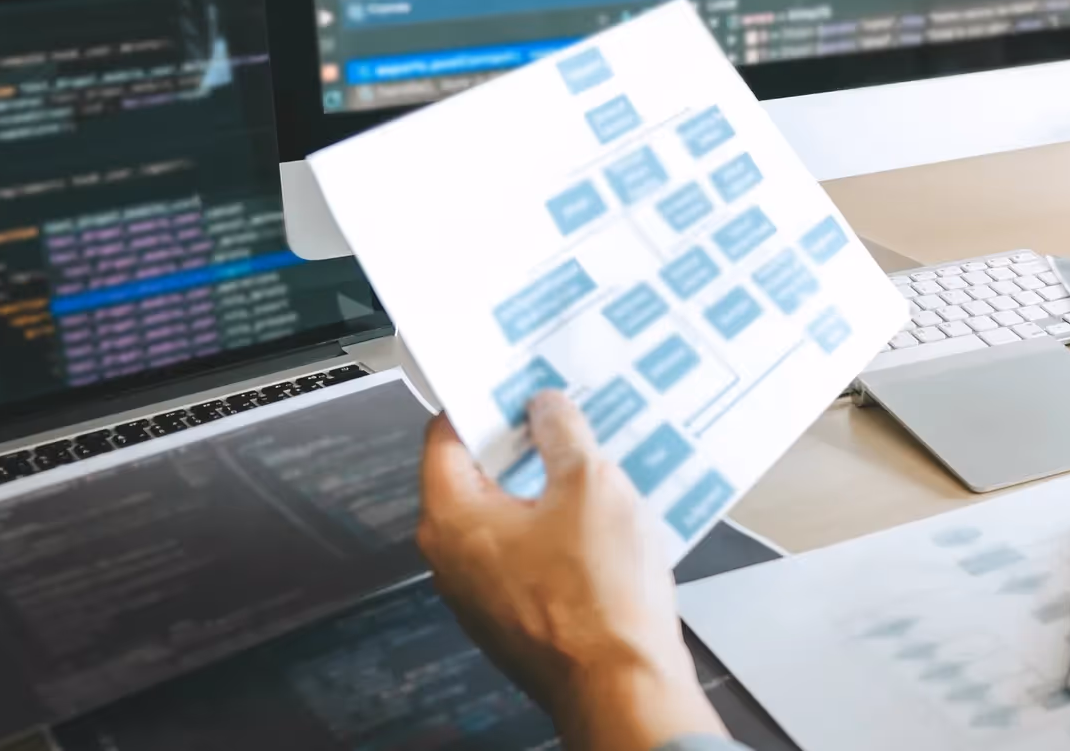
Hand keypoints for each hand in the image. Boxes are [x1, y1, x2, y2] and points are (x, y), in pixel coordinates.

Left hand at [417, 392, 725, 750]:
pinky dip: (556, 529)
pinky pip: (527, 554)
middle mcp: (453, 559)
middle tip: (563, 415)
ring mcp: (482, 593)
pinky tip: (600, 517)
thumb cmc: (599, 599)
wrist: (625, 686)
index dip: (482, 402)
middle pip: (476, 476)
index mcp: (453, 518)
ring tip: (594, 462)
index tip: (514, 383)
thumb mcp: (590, 483)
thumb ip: (561, 433)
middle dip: (521, 443)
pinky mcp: (516, 616)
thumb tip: (546, 409)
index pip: (444, 436)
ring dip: (544, 487)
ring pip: (506, 517)